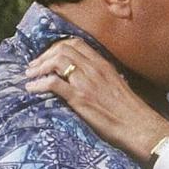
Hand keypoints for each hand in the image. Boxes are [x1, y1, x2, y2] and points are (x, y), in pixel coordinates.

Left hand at [25, 38, 168, 162]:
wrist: (138, 125)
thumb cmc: (130, 111)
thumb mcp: (117, 85)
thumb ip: (102, 77)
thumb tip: (87, 79)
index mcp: (103, 64)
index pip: (76, 44)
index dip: (58, 47)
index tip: (48, 56)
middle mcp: (94, 69)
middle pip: (62, 49)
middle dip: (44, 56)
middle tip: (33, 66)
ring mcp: (86, 82)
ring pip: (56, 61)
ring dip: (39, 67)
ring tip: (30, 76)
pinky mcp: (80, 98)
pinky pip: (54, 84)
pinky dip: (39, 84)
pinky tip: (32, 89)